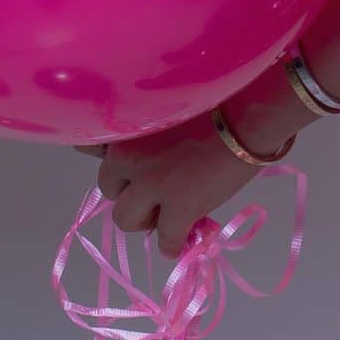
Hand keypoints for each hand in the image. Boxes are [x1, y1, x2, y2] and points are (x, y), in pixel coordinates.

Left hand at [78, 83, 302, 258]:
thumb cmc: (220, 97)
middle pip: (108, 187)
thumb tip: (152, 159)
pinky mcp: (177, 208)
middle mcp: (127, 154)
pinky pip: (164, 239)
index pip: (88, 147)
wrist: (251, 113)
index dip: (114, 158)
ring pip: (125, 219)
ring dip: (145, 219)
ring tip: (168, 215)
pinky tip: (183, 239)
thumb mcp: (170, 104)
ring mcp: (150, 183)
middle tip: (157, 190)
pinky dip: (172, 243)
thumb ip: (149, 128)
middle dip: (131, 190)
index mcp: (126, 124)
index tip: (134, 163)